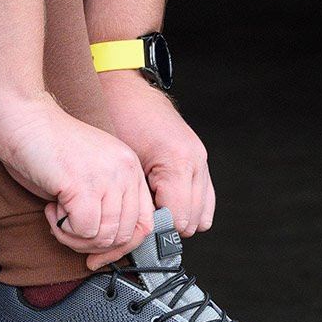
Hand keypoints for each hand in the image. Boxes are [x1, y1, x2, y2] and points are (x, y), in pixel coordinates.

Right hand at [0, 92, 154, 269]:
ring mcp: (106, 177)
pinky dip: (63, 230)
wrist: (22, 118)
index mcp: (130, 169)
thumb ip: (105, 204)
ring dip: (74, 238)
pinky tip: (51, 209)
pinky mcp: (83, 185)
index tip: (96, 255)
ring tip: (57, 216)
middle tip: (67, 228)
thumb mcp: (89, 176)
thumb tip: (106, 246)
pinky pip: (83, 230)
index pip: (145, 224)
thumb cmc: (46, 147)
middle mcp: (125, 171)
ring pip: (104, 237)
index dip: (121, 247)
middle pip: (124, 236)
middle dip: (91, 245)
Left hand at [99, 71, 214, 235]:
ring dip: (178, 219)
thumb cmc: (116, 120)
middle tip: (140, 221)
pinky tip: (164, 202)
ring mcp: (201, 160)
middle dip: (165, 228)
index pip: (176, 221)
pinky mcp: (200, 160)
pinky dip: (187, 207)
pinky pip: (205, 200)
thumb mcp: (121, 164)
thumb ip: (135, 198)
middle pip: (191, 222)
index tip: (133, 228)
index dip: (152, 230)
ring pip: (201, 216)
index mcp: (176, 162)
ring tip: (152, 212)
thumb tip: (139, 231)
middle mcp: (195, 161)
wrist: (124, 90)